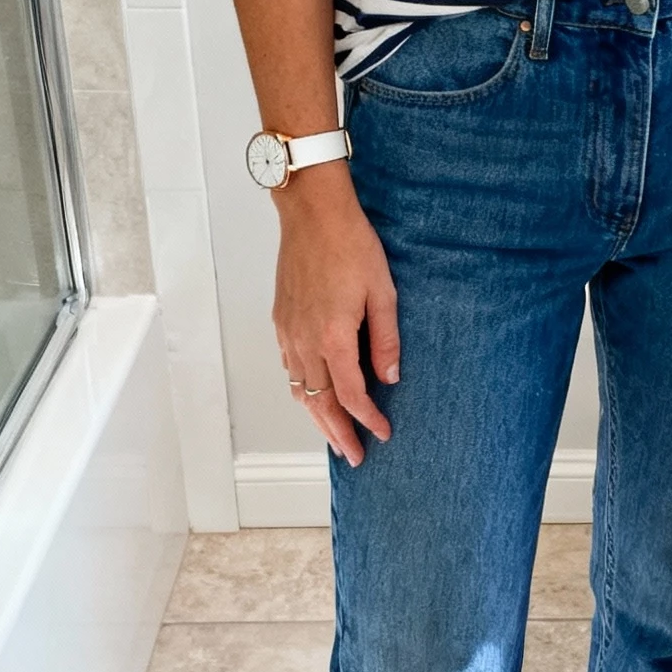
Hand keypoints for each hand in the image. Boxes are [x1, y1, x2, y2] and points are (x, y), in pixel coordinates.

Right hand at [272, 164, 399, 466]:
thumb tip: (390, 378)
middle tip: (354, 457)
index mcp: (333, 337)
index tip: (383, 433)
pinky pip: (289, 369)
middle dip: (338, 434)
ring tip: (334, 438)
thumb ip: (386, 340)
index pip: (352, 396)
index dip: (368, 420)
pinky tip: (313, 397)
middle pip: (320, 403)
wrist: (313, 214)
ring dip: (317, 419)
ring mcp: (289, 332)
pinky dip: (302, 392)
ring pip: (300, 390)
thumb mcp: (383, 293)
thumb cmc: (351, 245)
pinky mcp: (281, 322)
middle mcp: (305, 341)